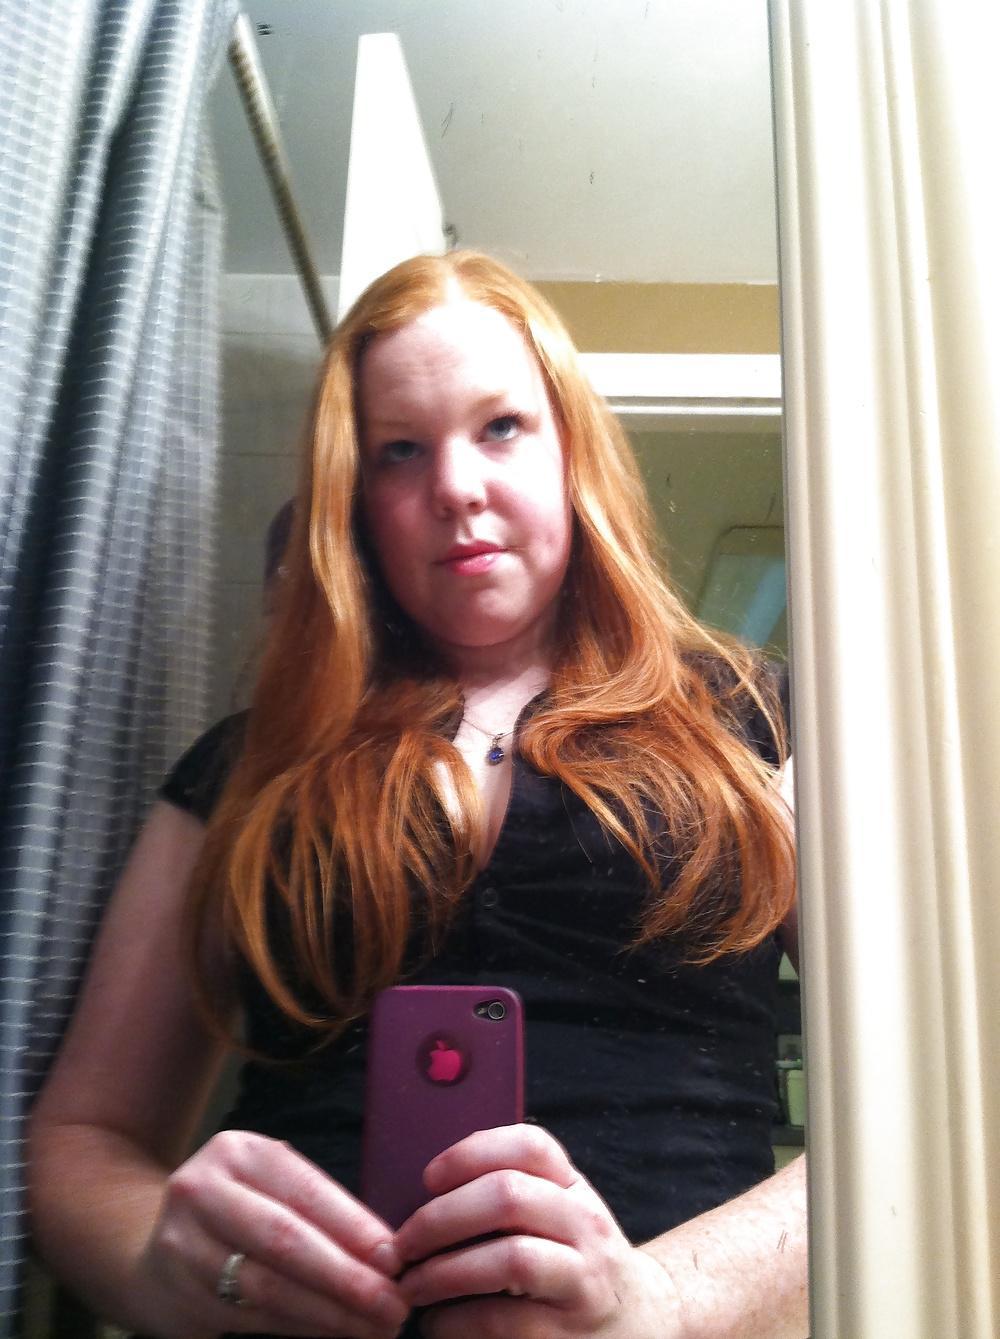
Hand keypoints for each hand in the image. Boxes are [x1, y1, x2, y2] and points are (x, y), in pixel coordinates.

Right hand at [140, 1130, 408, 1337]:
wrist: (155, 1246)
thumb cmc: (239, 1211)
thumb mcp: (270, 1186)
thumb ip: (319, 1209)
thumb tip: (385, 1253)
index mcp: (237, 1152)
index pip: (305, 1191)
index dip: (353, 1228)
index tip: (394, 1257)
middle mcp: (202, 1191)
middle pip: (286, 1240)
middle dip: (346, 1277)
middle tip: (393, 1303)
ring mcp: (182, 1246)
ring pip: (269, 1287)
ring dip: (329, 1314)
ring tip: (373, 1327)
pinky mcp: (177, 1297)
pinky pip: (251, 1318)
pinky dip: (299, 1329)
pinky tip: (332, 1333)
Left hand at [393, 1124, 681, 1338]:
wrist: (643, 1323)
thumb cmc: (575, 1262)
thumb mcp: (560, 1215)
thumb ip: (512, 1194)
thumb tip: (423, 1197)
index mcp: (574, 1188)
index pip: (530, 1146)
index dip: (471, 1153)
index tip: (428, 1177)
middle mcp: (585, 1227)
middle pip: (508, 1196)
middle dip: (440, 1217)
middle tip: (401, 1244)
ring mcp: (582, 1283)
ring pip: (509, 1259)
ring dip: (444, 1273)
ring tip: (412, 1286)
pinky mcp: (567, 1337)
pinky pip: (501, 1322)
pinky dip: (456, 1321)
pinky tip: (439, 1322)